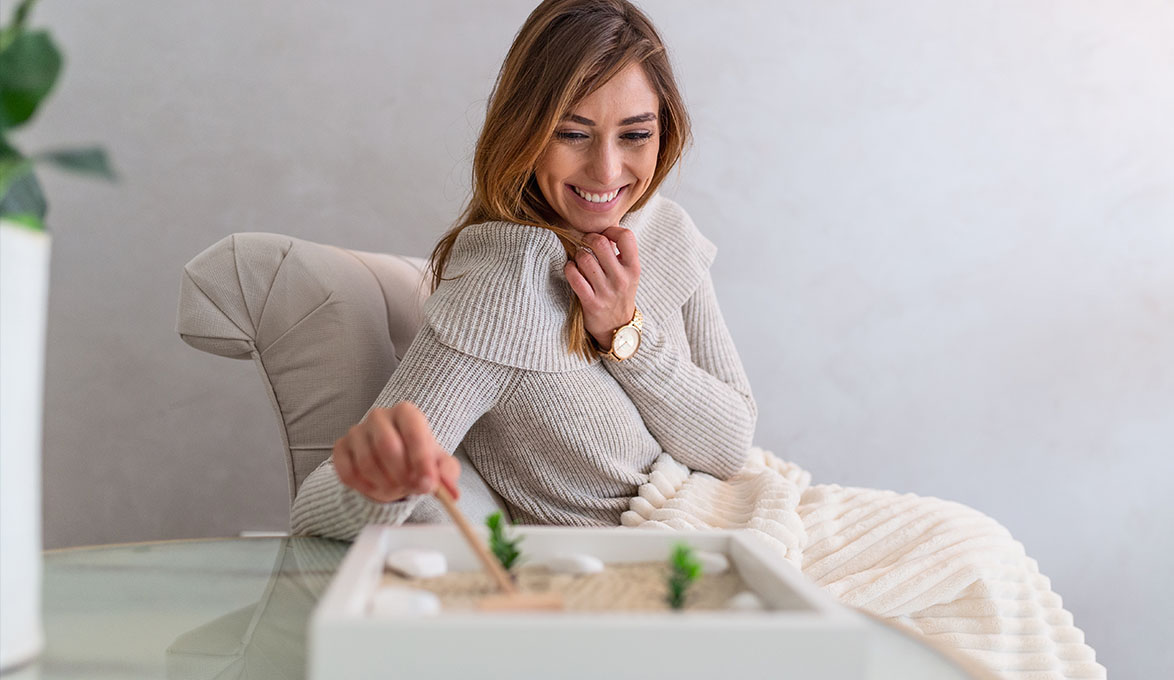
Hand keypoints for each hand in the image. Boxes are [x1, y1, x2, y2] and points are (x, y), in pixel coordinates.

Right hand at [331, 401, 460, 502]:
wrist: (395, 462)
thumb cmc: (418, 458)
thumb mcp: (439, 465)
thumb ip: (447, 474)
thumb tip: (449, 492)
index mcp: (406, 413)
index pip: (413, 432)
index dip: (421, 460)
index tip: (428, 484)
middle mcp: (379, 416)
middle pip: (387, 446)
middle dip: (402, 475)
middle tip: (412, 489)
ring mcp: (357, 430)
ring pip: (367, 463)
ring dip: (385, 484)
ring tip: (397, 488)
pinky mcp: (340, 448)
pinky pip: (348, 472)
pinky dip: (364, 488)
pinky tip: (377, 488)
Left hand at [563, 226, 640, 349]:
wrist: (619, 328)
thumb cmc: (621, 294)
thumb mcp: (629, 275)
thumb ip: (621, 253)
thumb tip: (602, 230)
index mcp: (633, 269)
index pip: (626, 237)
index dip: (612, 229)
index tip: (605, 234)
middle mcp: (621, 279)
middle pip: (600, 243)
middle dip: (588, 239)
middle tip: (585, 242)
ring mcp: (606, 292)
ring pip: (584, 259)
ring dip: (577, 255)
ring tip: (579, 259)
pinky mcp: (591, 303)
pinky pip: (574, 277)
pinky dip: (569, 269)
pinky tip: (572, 269)